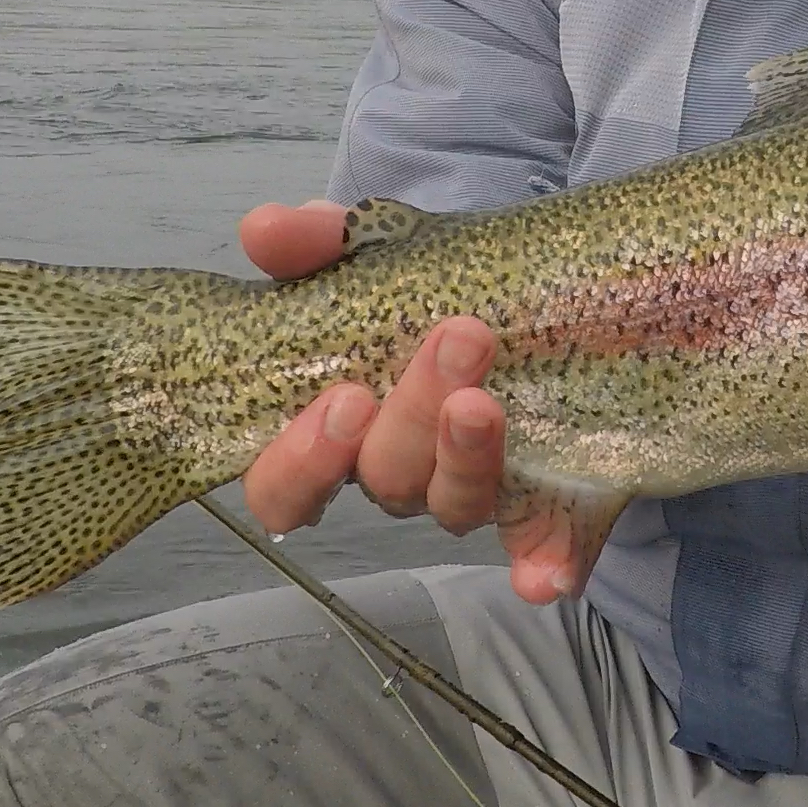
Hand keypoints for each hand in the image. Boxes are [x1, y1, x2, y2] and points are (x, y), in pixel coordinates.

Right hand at [232, 202, 590, 602]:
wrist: (519, 282)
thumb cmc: (417, 284)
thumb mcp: (369, 251)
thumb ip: (312, 241)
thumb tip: (262, 230)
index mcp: (336, 432)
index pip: (285, 486)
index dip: (301, 461)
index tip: (343, 397)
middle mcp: (395, 472)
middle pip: (383, 481)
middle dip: (412, 418)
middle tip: (454, 342)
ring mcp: (465, 491)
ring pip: (452, 507)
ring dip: (467, 459)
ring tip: (485, 397)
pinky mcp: (542, 500)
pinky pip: (543, 551)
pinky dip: (544, 565)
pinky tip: (545, 576)